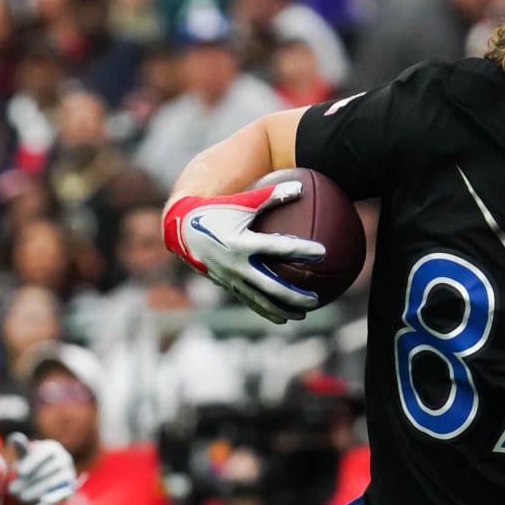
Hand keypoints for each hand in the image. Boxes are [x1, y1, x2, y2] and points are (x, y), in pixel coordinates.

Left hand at [8, 433, 76, 504]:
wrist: (47, 475)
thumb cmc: (32, 463)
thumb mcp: (26, 454)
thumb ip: (20, 447)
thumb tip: (13, 438)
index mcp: (53, 448)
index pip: (43, 454)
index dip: (31, 462)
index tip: (19, 471)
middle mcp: (64, 459)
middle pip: (46, 470)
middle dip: (28, 481)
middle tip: (12, 490)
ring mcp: (69, 473)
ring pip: (52, 482)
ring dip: (36, 490)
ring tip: (21, 497)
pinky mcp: (70, 487)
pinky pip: (65, 491)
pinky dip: (55, 496)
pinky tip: (43, 500)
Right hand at [164, 182, 325, 323]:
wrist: (181, 230)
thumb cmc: (216, 211)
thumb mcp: (243, 201)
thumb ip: (271, 195)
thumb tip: (301, 187)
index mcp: (243, 243)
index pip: (279, 247)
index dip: (302, 249)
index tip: (323, 252)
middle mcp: (237, 264)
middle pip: (272, 286)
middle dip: (295, 295)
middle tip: (317, 299)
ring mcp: (231, 278)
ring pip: (261, 300)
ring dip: (283, 309)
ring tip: (304, 315)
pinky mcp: (226, 285)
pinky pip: (250, 301)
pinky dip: (267, 310)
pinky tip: (283, 317)